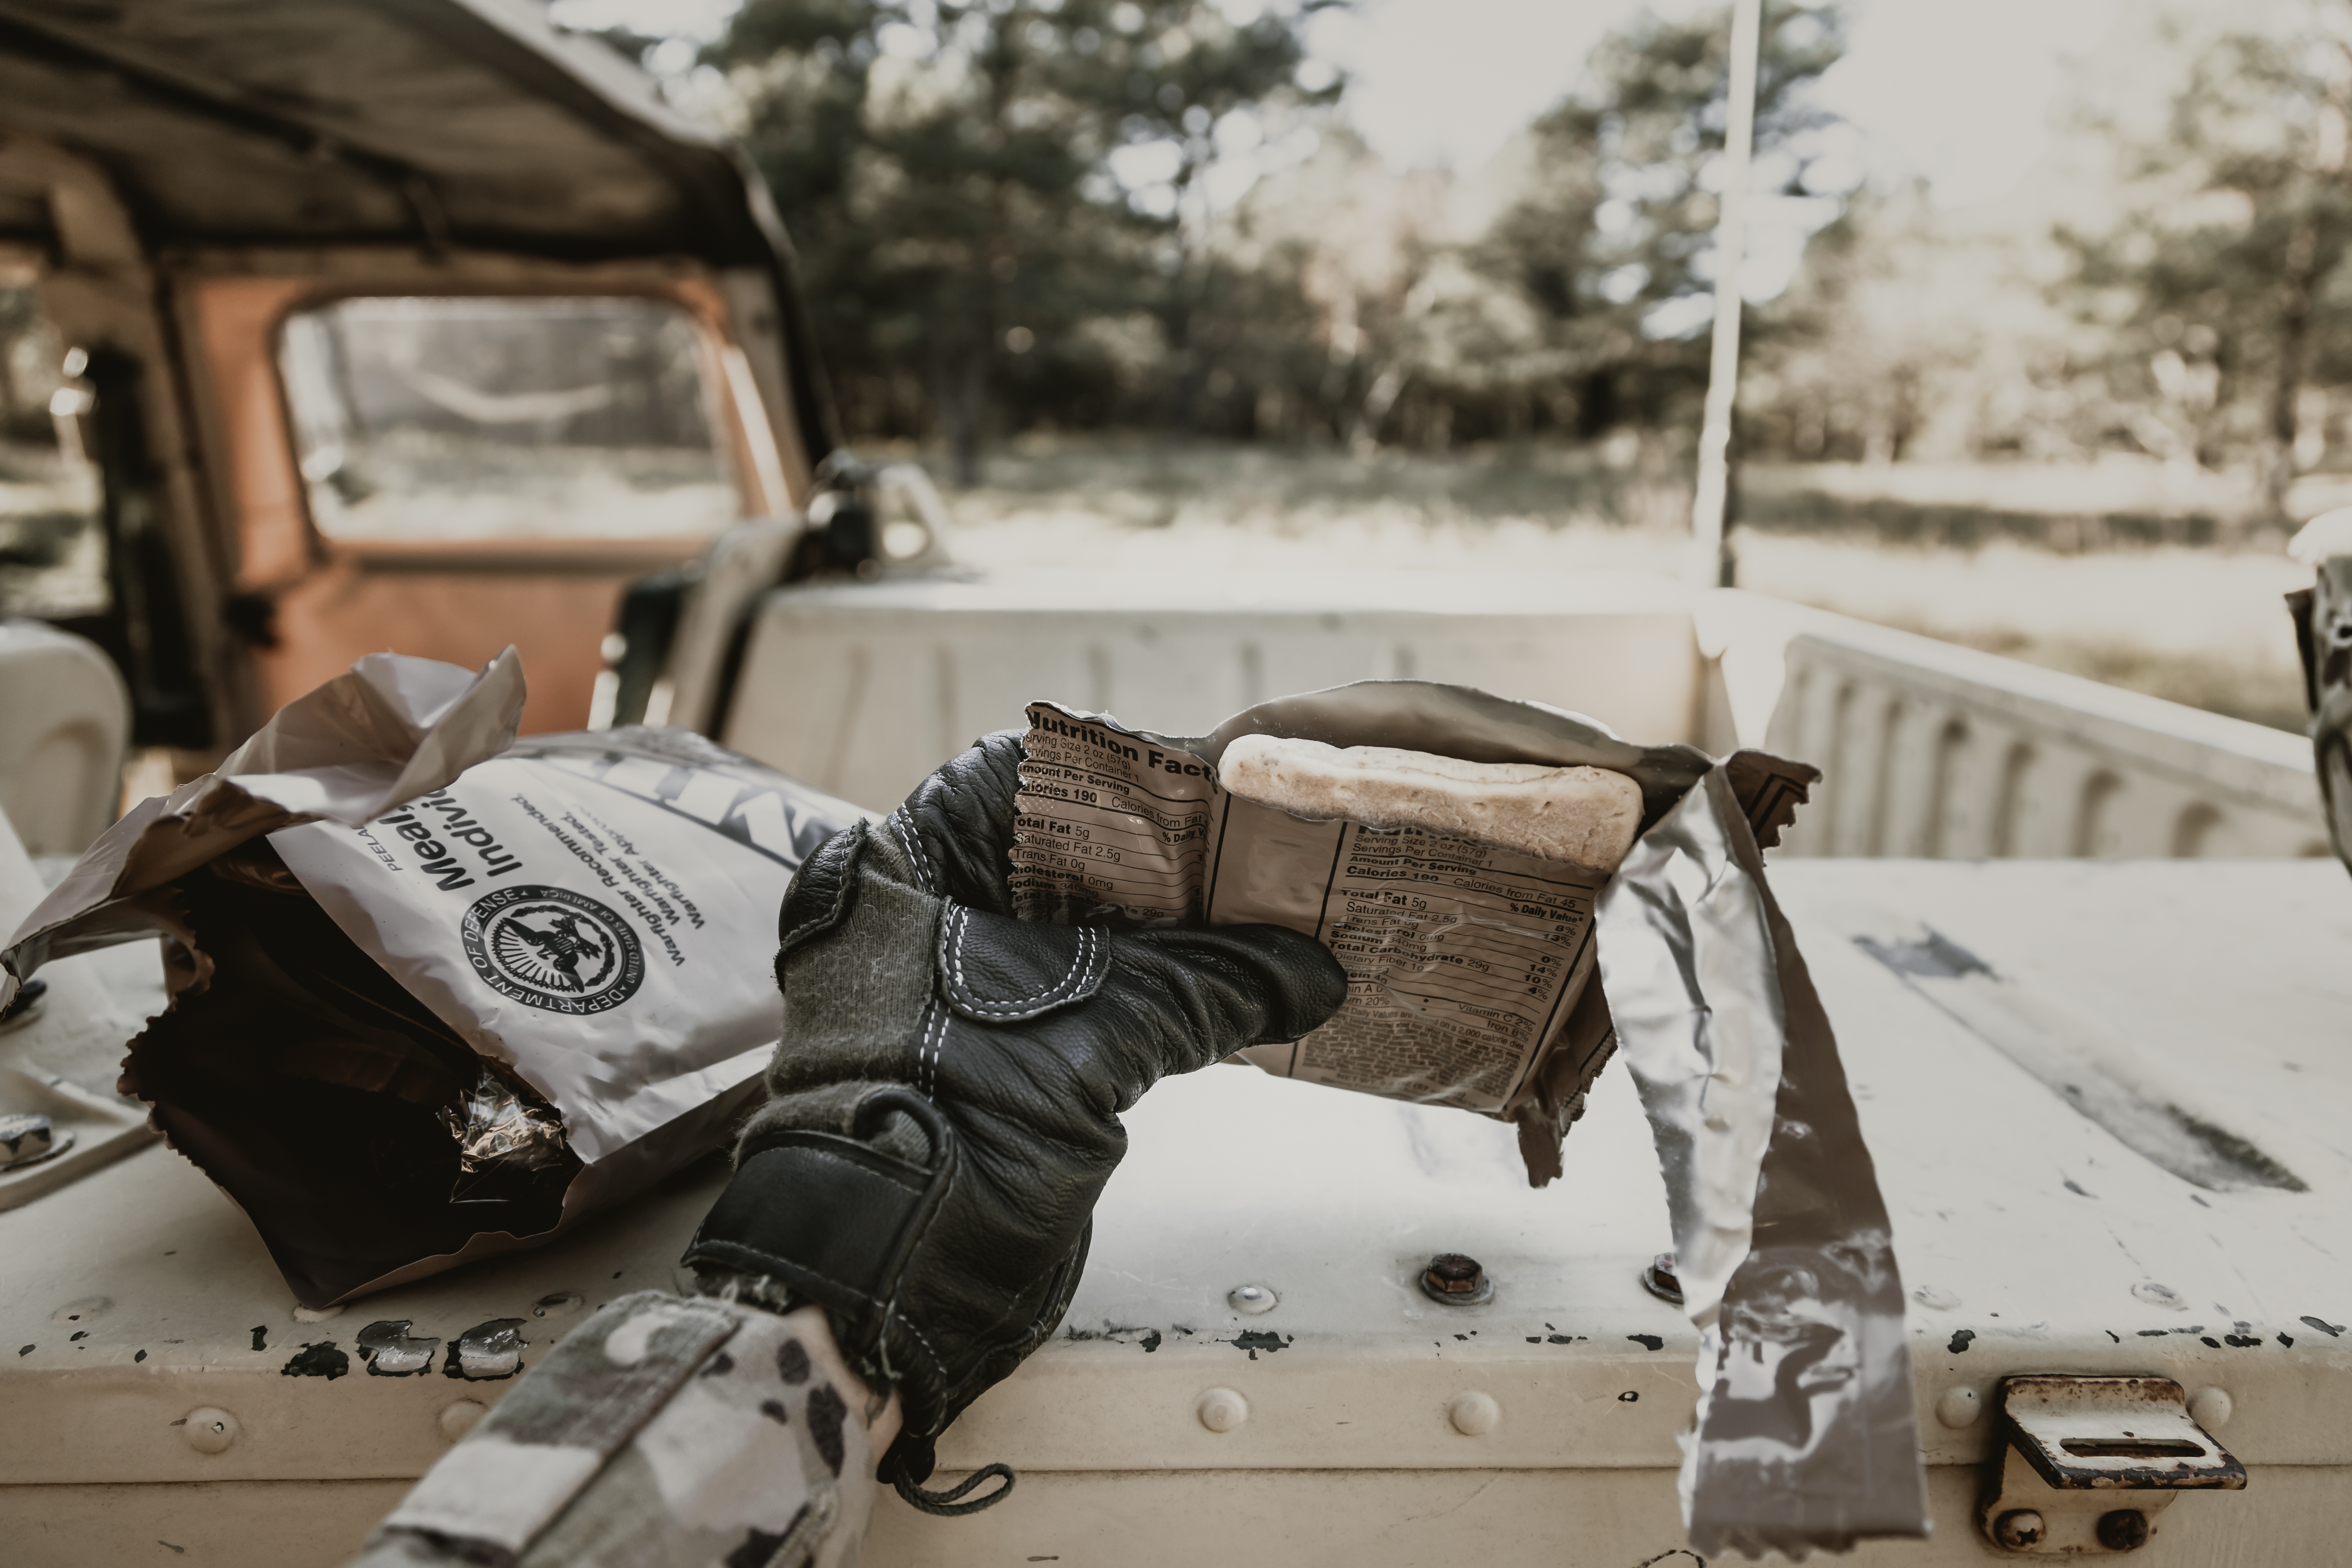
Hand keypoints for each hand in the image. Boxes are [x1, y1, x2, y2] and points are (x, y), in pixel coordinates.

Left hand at [683, 731, 1345, 1510]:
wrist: (888, 1275)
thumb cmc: (947, 1124)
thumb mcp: (1099, 1029)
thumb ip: (1211, 984)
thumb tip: (1309, 970)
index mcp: (906, 867)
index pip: (1028, 777)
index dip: (1128, 775)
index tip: (1217, 784)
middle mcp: (922, 914)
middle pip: (1064, 856)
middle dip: (1168, 861)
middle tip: (1262, 854)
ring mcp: (954, 990)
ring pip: (1081, 932)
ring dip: (1172, 934)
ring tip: (1267, 920)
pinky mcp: (993, 1058)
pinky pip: (1086, 1000)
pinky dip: (1156, 995)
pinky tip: (1231, 990)